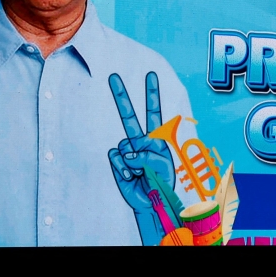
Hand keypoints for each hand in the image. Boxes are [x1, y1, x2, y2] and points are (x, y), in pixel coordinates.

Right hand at [107, 72, 175, 242]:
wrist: (150, 201)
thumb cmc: (161, 182)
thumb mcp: (162, 166)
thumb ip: (146, 155)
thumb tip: (127, 152)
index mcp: (156, 139)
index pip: (154, 113)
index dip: (152, 94)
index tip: (150, 75)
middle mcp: (139, 141)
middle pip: (129, 116)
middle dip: (121, 96)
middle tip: (113, 76)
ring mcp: (127, 150)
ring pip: (123, 146)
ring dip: (132, 162)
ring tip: (140, 174)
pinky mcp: (117, 161)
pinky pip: (116, 158)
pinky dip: (123, 169)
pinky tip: (130, 177)